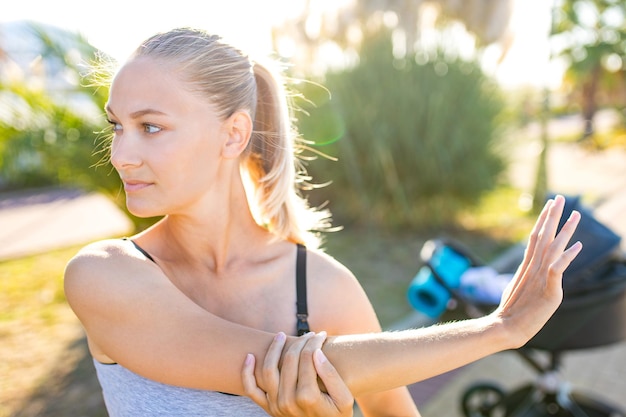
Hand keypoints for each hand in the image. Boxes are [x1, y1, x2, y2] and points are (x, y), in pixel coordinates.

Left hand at [242, 331, 353, 416]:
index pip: (308, 357)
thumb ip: (331, 375)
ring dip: (273, 349)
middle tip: (309, 334)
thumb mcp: (344, 399)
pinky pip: (251, 390)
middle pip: (290, 359)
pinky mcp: (268, 408)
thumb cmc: (337, 415)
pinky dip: (247, 373)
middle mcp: (288, 400)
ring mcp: (275, 405)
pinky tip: (250, 356)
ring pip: (268, 369)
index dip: (315, 342)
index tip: (322, 334)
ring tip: (281, 335)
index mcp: (308, 396)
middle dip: (300, 342)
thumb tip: (316, 352)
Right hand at [494, 195, 581, 347]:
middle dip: (552, 216)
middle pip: (543, 236)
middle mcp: (533, 267)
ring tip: (576, 215)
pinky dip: (567, 257)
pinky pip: (558, 269)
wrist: (507, 327)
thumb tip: (532, 269)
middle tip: (560, 198)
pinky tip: (578, 246)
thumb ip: (528, 275)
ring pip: (553, 248)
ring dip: (564, 231)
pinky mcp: (548, 289)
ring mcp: (540, 277)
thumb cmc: (514, 311)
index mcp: (527, 265)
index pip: (536, 236)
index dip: (543, 220)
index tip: (550, 205)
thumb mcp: (520, 287)